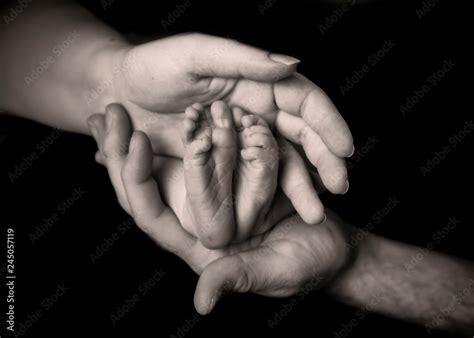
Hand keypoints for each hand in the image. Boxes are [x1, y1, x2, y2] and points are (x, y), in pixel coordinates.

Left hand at [88, 107, 353, 314]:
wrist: (329, 248)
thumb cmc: (306, 265)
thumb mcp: (275, 271)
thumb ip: (239, 278)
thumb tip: (202, 301)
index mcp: (199, 243)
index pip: (152, 215)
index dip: (137, 182)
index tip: (133, 143)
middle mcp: (197, 218)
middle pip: (148, 187)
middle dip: (122, 152)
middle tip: (106, 115)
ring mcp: (212, 197)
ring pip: (167, 166)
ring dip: (137, 139)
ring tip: (113, 108)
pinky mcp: (230, 178)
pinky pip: (199, 154)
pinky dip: (180, 132)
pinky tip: (158, 110)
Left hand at [100, 33, 351, 193]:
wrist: (120, 92)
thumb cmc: (154, 67)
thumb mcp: (197, 55)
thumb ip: (244, 60)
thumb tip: (293, 64)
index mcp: (256, 82)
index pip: (304, 100)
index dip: (328, 122)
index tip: (345, 148)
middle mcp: (257, 109)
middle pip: (302, 133)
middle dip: (325, 159)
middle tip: (341, 186)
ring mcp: (244, 135)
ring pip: (284, 158)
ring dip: (304, 183)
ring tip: (316, 211)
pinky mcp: (227, 157)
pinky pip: (258, 174)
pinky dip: (276, 191)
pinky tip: (290, 209)